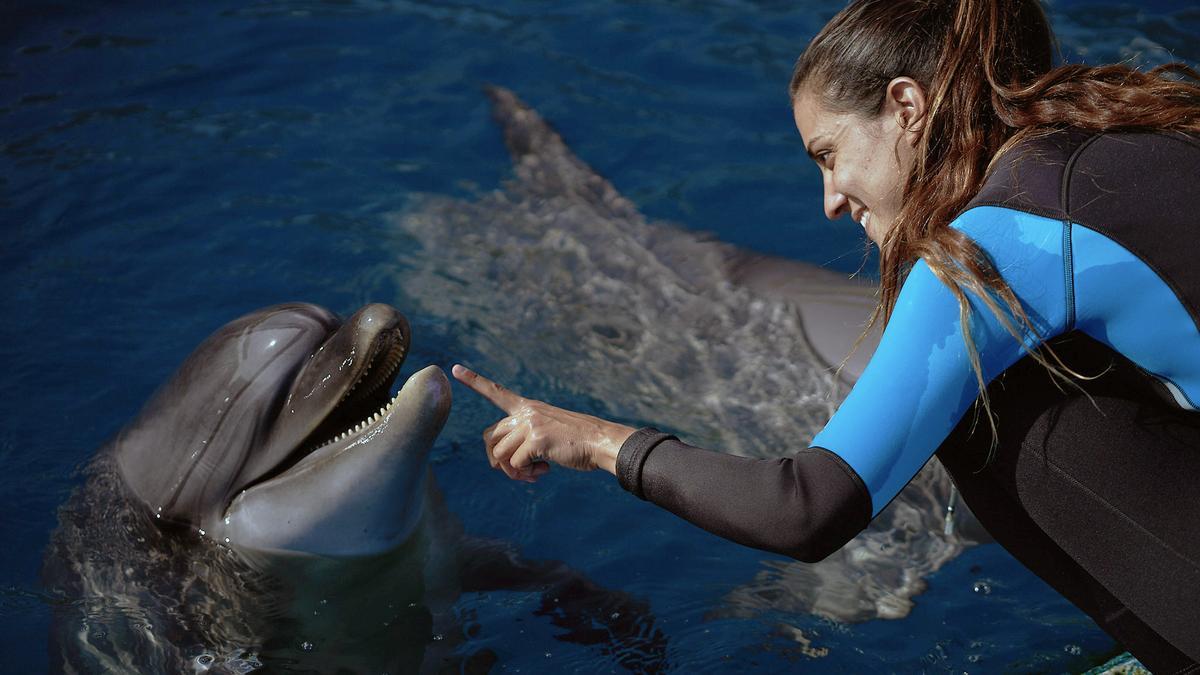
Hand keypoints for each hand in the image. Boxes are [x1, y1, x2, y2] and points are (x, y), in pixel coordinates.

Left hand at [452, 364, 635, 482]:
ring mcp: (531, 424)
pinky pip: (516, 464)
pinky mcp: (537, 440)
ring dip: (513, 472)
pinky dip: (526, 475)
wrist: (602, 442)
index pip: (496, 392)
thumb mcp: (548, 430)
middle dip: (496, 460)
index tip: (455, 369)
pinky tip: (543, 473)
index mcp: (529, 407)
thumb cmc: (577, 442)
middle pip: (489, 436)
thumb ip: (525, 437)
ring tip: (533, 474)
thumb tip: (504, 462)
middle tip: (517, 472)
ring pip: (500, 454)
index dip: (474, 381)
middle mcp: (526, 412)